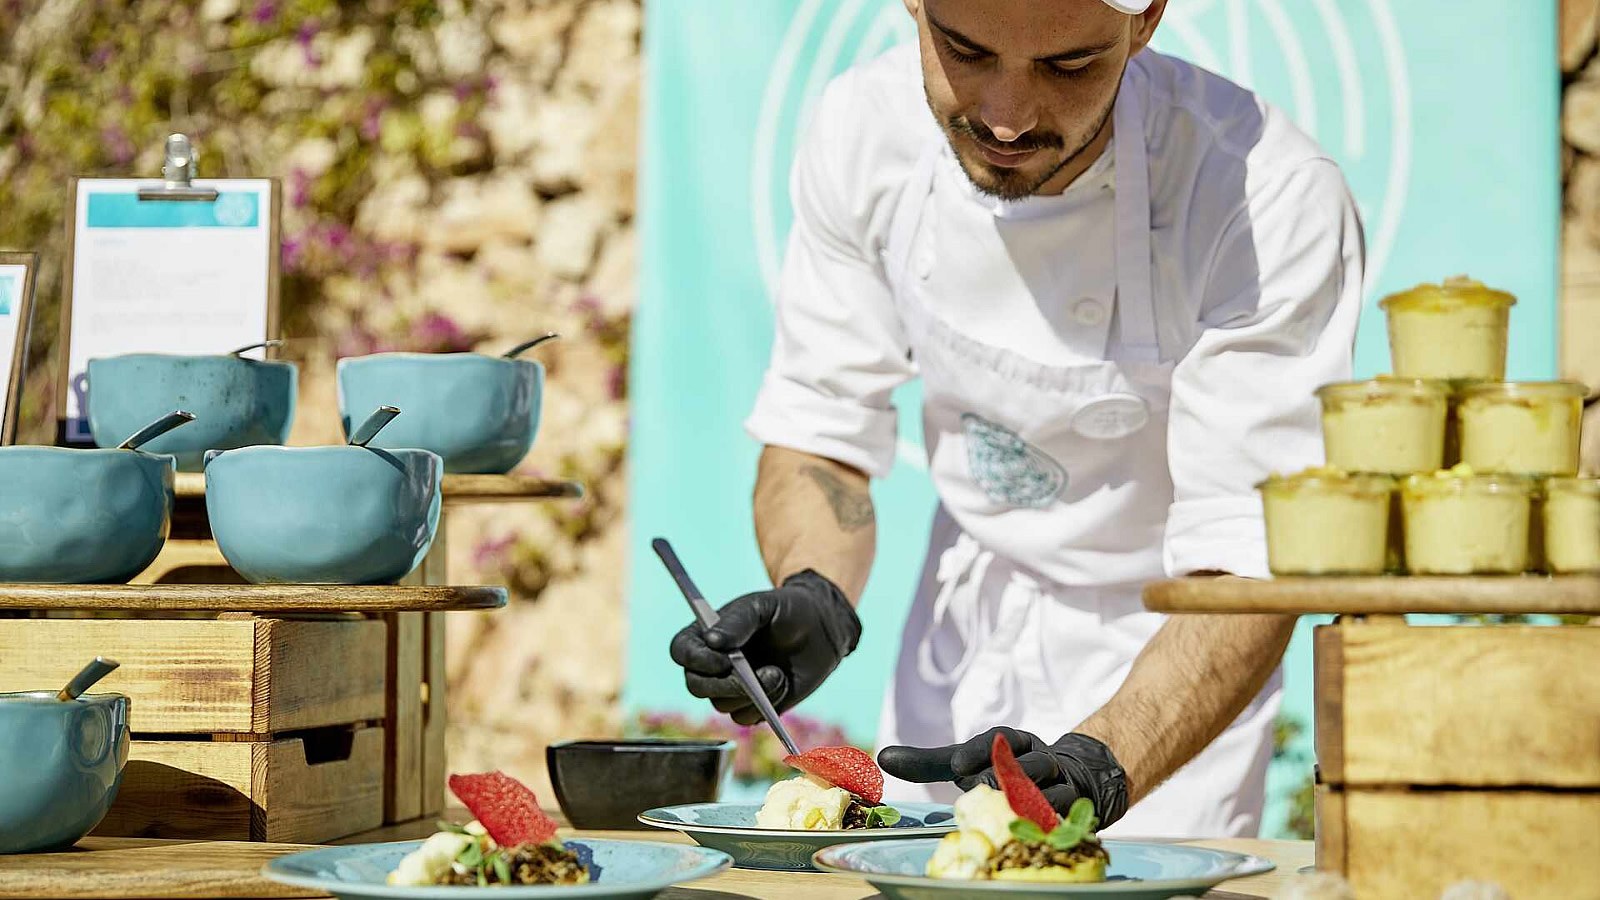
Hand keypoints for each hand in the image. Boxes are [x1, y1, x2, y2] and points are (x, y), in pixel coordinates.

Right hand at [669, 570, 861, 724]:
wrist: (820, 629)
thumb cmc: (787, 610)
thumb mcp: (762, 606)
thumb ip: (738, 621)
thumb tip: (712, 641)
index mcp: (706, 635)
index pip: (682, 651)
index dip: (696, 660)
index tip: (723, 660)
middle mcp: (713, 664)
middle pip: (696, 686)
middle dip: (724, 684)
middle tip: (750, 676)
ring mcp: (731, 687)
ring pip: (722, 705)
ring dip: (751, 693)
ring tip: (777, 672)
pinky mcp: (752, 706)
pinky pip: (746, 718)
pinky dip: (765, 705)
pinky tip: (782, 683)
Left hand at [877, 726, 1129, 825]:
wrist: (1075, 780)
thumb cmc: (1007, 771)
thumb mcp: (968, 764)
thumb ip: (929, 762)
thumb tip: (882, 757)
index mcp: (1013, 741)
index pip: (998, 739)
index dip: (978, 751)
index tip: (958, 765)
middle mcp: (1039, 757)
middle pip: (1025, 762)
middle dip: (1003, 775)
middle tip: (981, 785)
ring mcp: (1061, 782)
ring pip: (1049, 787)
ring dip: (1027, 796)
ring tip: (1005, 805)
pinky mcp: (1077, 808)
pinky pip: (1065, 812)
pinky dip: (1049, 818)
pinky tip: (1031, 826)